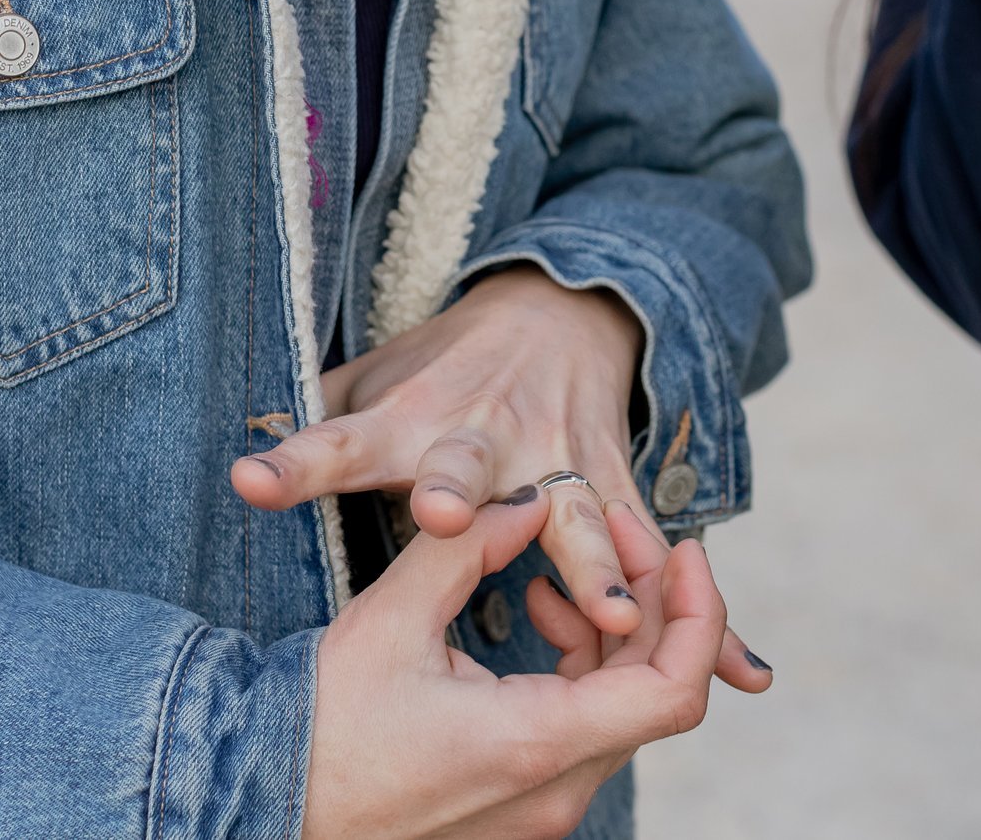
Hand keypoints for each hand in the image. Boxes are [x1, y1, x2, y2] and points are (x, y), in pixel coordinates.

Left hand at [231, 267, 770, 689]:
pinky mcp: (614, 484)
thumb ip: (311, 424)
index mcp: (411, 419)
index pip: (339, 440)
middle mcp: (487, 437)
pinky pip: (656, 554)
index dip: (297, 460)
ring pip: (580, 518)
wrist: (560, 311)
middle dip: (460, 489)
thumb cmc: (443, 365)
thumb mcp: (373, 377)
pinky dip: (704, 614)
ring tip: (620, 617)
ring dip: (599, 565)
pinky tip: (743, 669)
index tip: (251, 479)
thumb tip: (238, 458)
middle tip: (445, 512)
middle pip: (467, 464)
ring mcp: (559, 460)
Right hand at [302, 495, 729, 839]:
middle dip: (651, 605)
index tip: (683, 546)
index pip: (675, 689)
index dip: (700, 611)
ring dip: (610, 634)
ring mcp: (540, 809)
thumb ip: (470, 543)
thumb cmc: (320, 719)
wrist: (264, 799)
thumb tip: (534, 498)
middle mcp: (554, 792)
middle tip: (615, 531)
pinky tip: (535, 613)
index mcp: (536, 745)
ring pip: (621, 711)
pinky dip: (579, 668)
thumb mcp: (392, 616)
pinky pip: (582, 731)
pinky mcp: (519, 807)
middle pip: (656, 693)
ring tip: (554, 573)